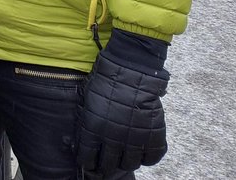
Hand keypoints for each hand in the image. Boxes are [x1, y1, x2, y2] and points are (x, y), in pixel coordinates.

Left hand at [77, 32, 168, 171]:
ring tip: (125, 154)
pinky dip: (148, 157)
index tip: (89, 162)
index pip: (87, 158)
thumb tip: (82, 140)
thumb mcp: (87, 101)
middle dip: (105, 166)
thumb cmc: (105, 81)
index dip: (87, 162)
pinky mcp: (153, 135)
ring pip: (130, 164)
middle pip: (108, 165)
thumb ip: (86, 122)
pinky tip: (142, 151)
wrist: (130, 69)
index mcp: (93, 129)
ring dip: (126, 161)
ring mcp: (134, 138)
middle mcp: (113, 138)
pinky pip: (152, 157)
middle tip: (106, 163)